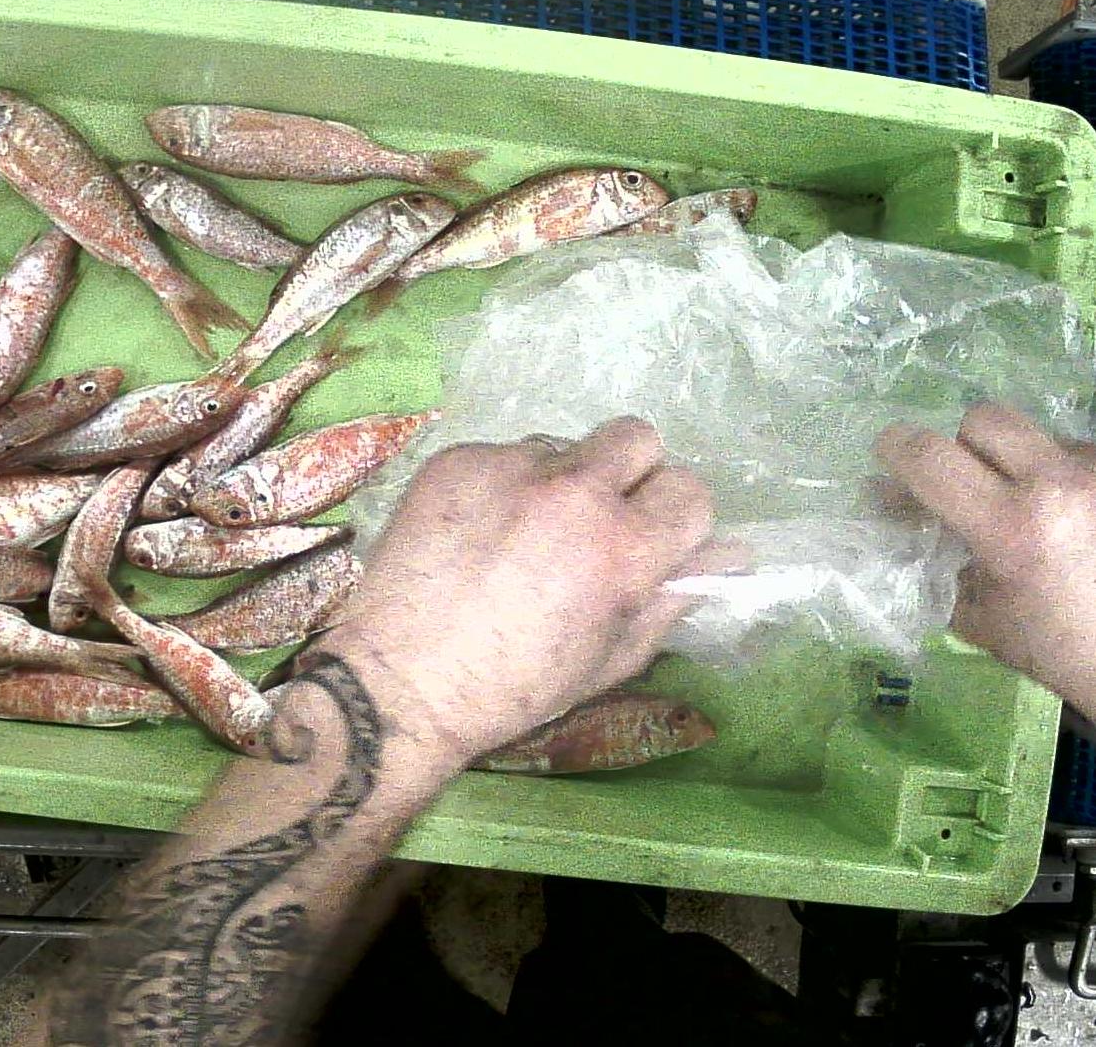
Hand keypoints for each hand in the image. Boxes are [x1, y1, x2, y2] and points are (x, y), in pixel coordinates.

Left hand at [319, 417, 715, 768]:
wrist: (399, 682)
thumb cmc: (514, 689)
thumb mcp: (611, 659)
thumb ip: (673, 599)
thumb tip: (727, 556)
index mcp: (625, 548)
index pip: (691, 492)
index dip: (676, 520)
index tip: (653, 540)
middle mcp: (574, 493)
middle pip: (638, 438)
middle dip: (631, 475)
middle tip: (599, 520)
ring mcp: (511, 468)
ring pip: (565, 446)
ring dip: (561, 480)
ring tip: (524, 535)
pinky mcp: (458, 460)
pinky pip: (503, 456)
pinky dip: (501, 487)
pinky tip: (476, 535)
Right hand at [877, 404, 1095, 713]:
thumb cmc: (1054, 649)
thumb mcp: (976, 612)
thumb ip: (929, 553)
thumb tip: (888, 502)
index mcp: (1010, 526)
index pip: (931, 456)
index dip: (896, 447)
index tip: (890, 456)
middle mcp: (1060, 485)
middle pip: (986, 419)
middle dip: (963, 444)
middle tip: (966, 482)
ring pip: (1038, 435)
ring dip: (1020, 462)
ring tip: (1032, 508)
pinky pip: (1078, 454)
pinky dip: (1062, 477)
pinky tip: (1072, 518)